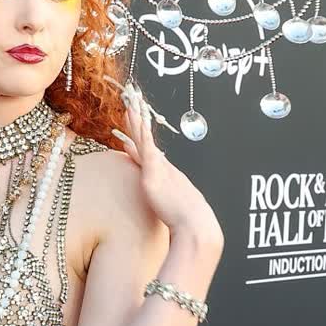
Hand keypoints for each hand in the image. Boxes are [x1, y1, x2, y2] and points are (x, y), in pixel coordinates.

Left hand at [111, 85, 223, 247]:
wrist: (195, 224)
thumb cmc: (186, 220)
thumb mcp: (171, 207)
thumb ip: (163, 200)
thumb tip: (157, 199)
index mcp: (166, 174)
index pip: (148, 150)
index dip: (140, 136)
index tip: (134, 122)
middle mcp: (163, 166)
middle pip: (146, 138)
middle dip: (138, 120)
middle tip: (131, 101)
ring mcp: (158, 168)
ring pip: (144, 138)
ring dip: (137, 120)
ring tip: (130, 102)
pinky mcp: (153, 173)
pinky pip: (145, 148)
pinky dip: (140, 133)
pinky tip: (135, 121)